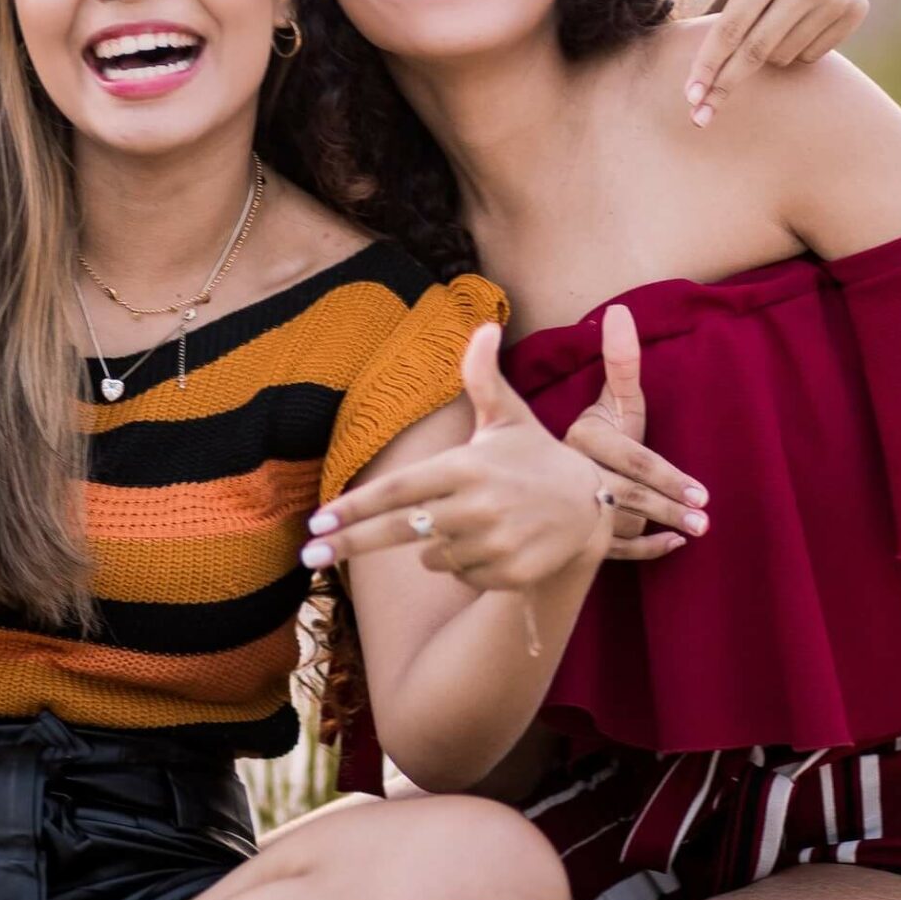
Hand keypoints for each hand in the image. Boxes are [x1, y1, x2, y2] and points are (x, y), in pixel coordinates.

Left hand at [302, 323, 615, 590]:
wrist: (591, 503)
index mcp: (467, 465)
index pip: (398, 490)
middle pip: (397, 530)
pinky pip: (460, 575)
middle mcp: (478, 506)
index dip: (354, 507)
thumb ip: (482, 376)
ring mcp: (494, 543)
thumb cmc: (534, 456)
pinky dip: (463, 565)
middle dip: (348, 544)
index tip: (318, 519)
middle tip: (309, 555)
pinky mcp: (510, 574)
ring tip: (469, 524)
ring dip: (434, 546)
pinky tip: (489, 545)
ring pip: (431, 556)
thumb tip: (484, 324)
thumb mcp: (507, 416)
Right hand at [564, 304, 708, 561]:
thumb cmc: (599, 433)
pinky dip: (647, 550)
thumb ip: (620, 361)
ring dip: (660, 528)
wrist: (539, 484)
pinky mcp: (579, 541)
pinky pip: (617, 551)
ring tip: (696, 532)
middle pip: (630, 496)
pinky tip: (674, 547)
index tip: (701, 492)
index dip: (667, 476)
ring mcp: (574, 513)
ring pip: (622, 525)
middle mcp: (574, 478)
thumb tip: (620, 310)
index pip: (632, 460)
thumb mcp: (612, 400)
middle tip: (705, 520)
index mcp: (580, 441)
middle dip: (669, 508)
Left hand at [684, 0, 867, 126]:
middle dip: (725, 84)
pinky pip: (810, 54)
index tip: (690, 98)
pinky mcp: (855, 10)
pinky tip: (790, 24)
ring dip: (763, 56)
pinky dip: (792, 49)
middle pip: (756, 51)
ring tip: (762, 24)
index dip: (710, 67)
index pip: (733, 29)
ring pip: (782, 57)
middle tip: (700, 115)